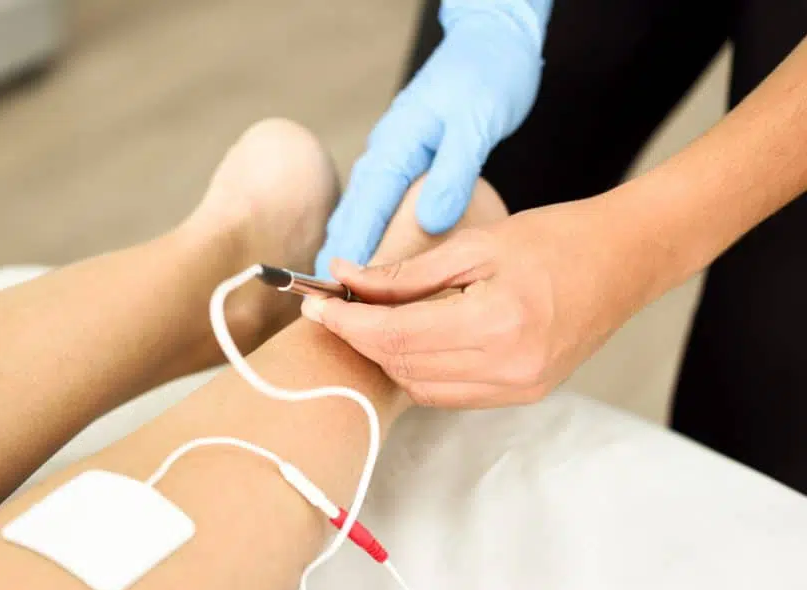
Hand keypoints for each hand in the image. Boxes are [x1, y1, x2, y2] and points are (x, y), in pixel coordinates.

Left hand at [303, 198, 662, 408]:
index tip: (314, 305)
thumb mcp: (476, 245)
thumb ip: (405, 273)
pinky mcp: (523, 394)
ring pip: (420, 387)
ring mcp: (517, 388)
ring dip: (387, 357)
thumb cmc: (556, 240)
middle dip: (360, 338)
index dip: (346, 323)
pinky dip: (419, 369)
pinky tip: (411, 339)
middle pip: (402, 366)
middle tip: (334, 307)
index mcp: (496, 325)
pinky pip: (449, 393)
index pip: (394, 336)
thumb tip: (346, 281)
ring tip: (371, 320)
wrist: (625, 260)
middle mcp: (507, 369)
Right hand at [314, 0, 549, 276]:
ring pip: (363, 213)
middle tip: (334, 312)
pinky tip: (378, 263)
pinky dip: (373, 236)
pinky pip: (380, 206)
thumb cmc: (486, 77)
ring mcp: (393, 156)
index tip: (339, 297)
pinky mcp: (407, 160)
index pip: (365, 211)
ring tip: (349, 300)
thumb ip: (454, 172)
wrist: (493, 41)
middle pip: (352, 217)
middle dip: (341, 263)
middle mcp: (385, 153)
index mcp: (395, 146)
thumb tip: (431, 220)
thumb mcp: (476, 124)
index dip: (350, 256)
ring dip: (354, 252)